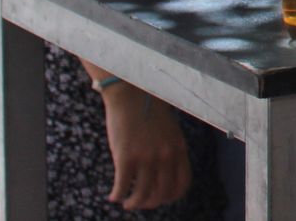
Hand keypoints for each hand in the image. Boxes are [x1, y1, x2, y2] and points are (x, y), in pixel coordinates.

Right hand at [101, 84, 191, 209]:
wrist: (131, 92)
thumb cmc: (148, 109)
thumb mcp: (169, 130)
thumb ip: (169, 150)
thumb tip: (162, 173)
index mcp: (179, 148)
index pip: (182, 184)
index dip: (171, 196)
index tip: (160, 198)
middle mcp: (165, 156)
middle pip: (162, 194)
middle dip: (151, 203)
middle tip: (140, 202)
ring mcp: (146, 157)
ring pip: (142, 194)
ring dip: (133, 203)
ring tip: (126, 202)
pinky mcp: (126, 156)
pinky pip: (122, 186)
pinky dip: (117, 195)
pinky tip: (113, 196)